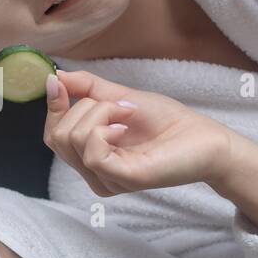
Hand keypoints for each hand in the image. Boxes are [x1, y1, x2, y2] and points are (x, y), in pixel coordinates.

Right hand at [43, 69, 241, 195]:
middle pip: (57, 136)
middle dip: (84, 107)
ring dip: (101, 112)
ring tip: (129, 115)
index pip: (53, 134)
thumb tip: (55, 77)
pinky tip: (125, 128)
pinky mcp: (122, 180)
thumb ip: (87, 88)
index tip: (58, 82)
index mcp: (91, 155)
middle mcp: (94, 173)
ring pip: (73, 139)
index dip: (52, 106)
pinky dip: (105, 128)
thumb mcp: (119, 96)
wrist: (204, 138)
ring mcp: (106, 179)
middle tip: (121, 106)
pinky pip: (92, 152)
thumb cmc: (167, 122)